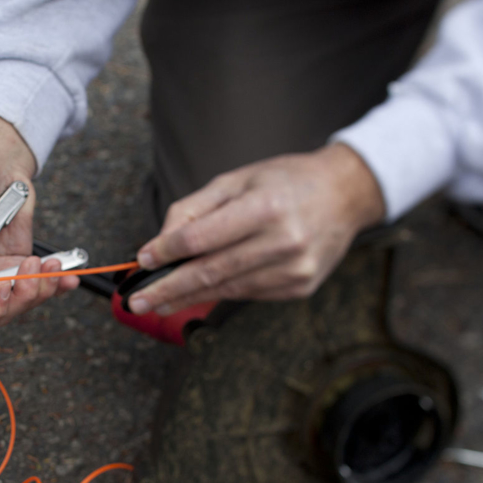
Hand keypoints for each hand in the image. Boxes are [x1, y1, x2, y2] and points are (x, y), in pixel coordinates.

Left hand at [128, 143, 385, 314]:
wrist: (345, 195)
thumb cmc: (283, 182)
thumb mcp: (236, 180)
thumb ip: (194, 210)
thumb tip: (158, 245)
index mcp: (265, 207)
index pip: (202, 238)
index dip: (167, 252)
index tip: (142, 261)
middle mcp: (283, 241)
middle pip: (210, 272)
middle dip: (167, 288)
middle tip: (136, 300)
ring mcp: (294, 269)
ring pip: (226, 289)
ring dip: (186, 298)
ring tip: (156, 302)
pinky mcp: (299, 287)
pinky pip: (247, 294)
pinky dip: (218, 293)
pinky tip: (195, 294)